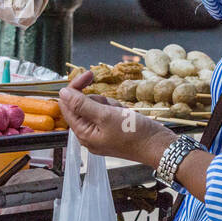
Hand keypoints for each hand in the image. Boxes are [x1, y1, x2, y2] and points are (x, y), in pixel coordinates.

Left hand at [59, 70, 175, 165]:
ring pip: (98, 106)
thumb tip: (62, 93)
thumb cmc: (134, 133)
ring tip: (124, 114)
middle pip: (83, 105)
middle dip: (99, 100)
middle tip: (114, 107)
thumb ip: (82, 104)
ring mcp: (101, 132)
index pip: (68, 105)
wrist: (159, 146)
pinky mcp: (112, 129)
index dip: (76, 88)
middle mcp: (89, 134)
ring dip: (111, 105)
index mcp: (83, 134)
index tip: (89, 74)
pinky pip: (109, 112)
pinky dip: (117, 110)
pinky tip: (127, 116)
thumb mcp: (106, 116)